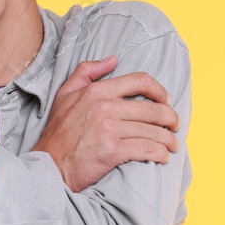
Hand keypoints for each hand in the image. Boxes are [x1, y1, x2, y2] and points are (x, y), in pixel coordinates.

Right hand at [32, 56, 179, 192]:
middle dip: (171, 118)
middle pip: (153, 108)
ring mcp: (109, 129)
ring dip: (168, 139)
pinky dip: (160, 153)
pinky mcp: (112, 151)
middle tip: (175, 126)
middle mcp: (105, 107)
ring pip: (153, 131)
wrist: (49, 166)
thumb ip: (87, 72)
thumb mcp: (65, 94)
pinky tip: (163, 157)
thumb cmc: (58, 133)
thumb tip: (112, 59)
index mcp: (97, 91)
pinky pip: (147, 149)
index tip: (167, 100)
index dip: (160, 90)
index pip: (140, 81)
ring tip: (173, 145)